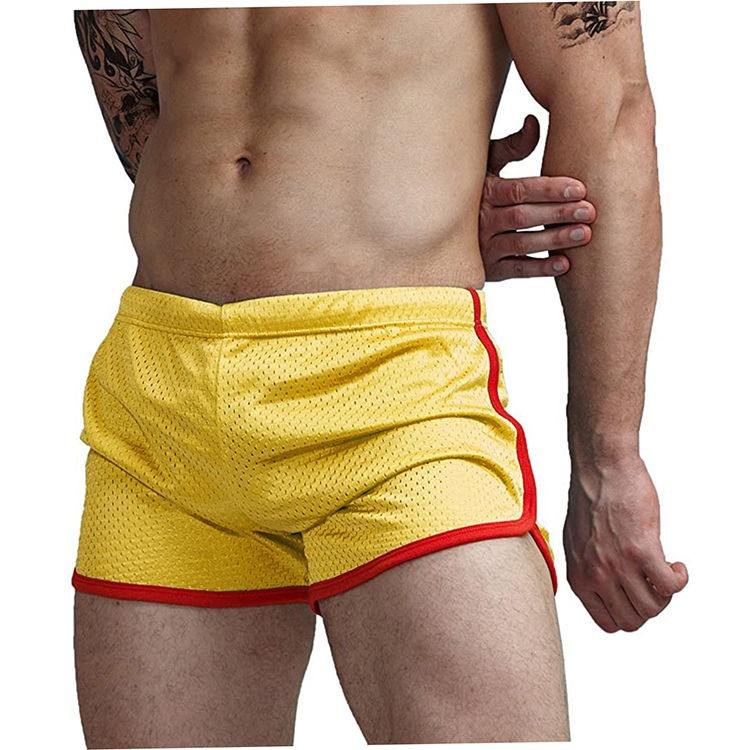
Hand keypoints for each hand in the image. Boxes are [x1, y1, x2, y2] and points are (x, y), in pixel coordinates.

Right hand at [480, 114, 595, 279]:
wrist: (446, 230)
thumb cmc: (474, 191)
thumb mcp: (485, 165)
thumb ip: (510, 147)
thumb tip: (533, 122)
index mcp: (484, 193)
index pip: (520, 190)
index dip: (550, 189)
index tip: (580, 187)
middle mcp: (482, 221)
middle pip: (523, 217)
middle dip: (558, 214)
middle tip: (590, 211)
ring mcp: (484, 248)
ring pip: (521, 244)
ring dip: (554, 240)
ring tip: (584, 234)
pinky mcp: (490, 270)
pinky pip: (516, 270)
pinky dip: (540, 269)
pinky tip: (564, 264)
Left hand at [564, 454, 688, 632]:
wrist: (601, 469)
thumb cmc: (591, 499)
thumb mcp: (576, 542)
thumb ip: (587, 569)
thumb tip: (604, 589)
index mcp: (579, 577)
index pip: (608, 622)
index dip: (628, 614)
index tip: (636, 596)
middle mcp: (596, 575)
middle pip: (633, 620)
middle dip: (649, 606)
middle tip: (652, 583)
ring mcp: (618, 564)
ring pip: (653, 607)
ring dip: (666, 593)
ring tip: (664, 570)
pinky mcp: (641, 549)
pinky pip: (670, 586)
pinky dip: (680, 579)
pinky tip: (675, 564)